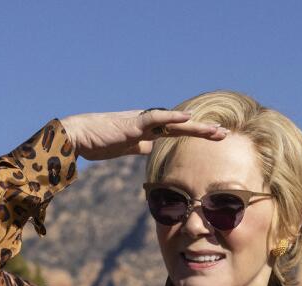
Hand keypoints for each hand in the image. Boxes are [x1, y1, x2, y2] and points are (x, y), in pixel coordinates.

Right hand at [59, 109, 226, 160]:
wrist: (77, 136)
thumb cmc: (98, 141)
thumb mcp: (125, 147)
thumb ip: (140, 147)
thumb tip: (151, 151)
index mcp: (147, 131)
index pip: (177, 132)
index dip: (196, 134)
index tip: (215, 138)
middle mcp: (148, 123)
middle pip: (181, 126)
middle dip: (203, 131)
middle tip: (225, 134)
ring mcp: (141, 122)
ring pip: (174, 122)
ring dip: (195, 126)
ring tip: (215, 130)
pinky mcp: (132, 124)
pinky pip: (155, 119)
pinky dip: (171, 117)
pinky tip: (186, 117)